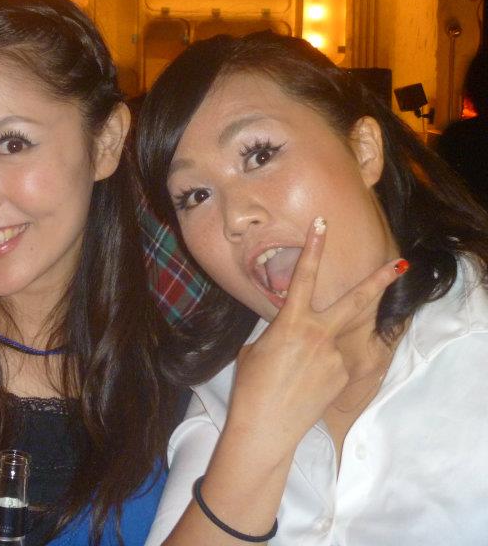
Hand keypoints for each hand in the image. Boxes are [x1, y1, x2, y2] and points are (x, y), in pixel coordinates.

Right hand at [226, 217, 403, 460]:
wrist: (265, 426)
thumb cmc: (251, 386)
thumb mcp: (257, 348)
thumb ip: (279, 331)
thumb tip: (293, 330)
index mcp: (291, 323)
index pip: (304, 277)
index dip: (313, 248)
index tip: (321, 225)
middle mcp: (319, 335)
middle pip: (356, 301)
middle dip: (379, 280)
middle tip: (398, 263)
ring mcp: (335, 356)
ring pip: (341, 336)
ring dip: (337, 334)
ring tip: (328, 341)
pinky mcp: (343, 376)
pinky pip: (336, 361)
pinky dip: (322, 365)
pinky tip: (304, 384)